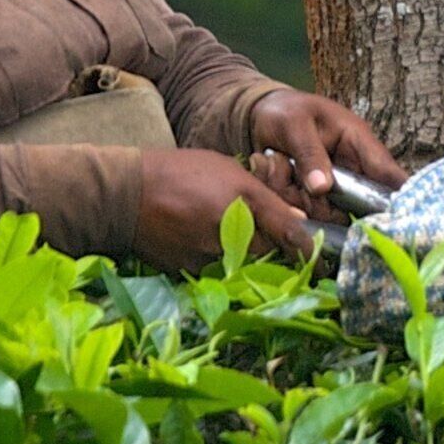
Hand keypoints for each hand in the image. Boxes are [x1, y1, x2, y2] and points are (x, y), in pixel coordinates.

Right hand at [134, 146, 314, 269]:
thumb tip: (298, 221)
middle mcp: (232, 237)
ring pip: (244, 264)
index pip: (291, 237)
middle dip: (273, 248)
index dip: (307, 248)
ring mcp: (211, 258)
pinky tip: (204, 240)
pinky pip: (217, 269)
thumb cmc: (179, 173)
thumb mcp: (228, 171)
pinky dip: (219, 259)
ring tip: (228, 235)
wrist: (124, 195)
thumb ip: (265, 197)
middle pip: (268, 254)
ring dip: (246, 255)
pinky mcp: (192, 272)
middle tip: (269, 236)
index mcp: (245, 205)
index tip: (319, 258)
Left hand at [244, 89, 405, 212]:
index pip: (387, 172)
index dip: (399, 196)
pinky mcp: (314, 197)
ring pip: (325, 212)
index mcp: (358, 142)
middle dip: (324, 202)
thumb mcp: (295, 125)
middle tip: (299, 183)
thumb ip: (309, 154)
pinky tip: (276, 172)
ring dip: (298, 196)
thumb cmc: (285, 111)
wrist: (260, 115)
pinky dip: (285, 196)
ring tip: (281, 164)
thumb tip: (322, 188)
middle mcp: (350, 169)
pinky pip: (303, 210)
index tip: (398, 217)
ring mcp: (333, 186)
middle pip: (356, 206)